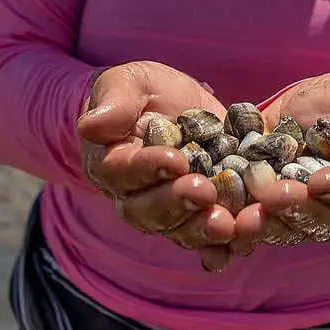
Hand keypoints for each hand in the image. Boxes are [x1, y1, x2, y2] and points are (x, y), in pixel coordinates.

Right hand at [77, 61, 237, 271]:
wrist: (177, 108)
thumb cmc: (145, 92)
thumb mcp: (131, 82)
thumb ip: (115, 100)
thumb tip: (90, 125)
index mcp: (112, 164)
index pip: (123, 172)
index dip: (148, 168)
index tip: (175, 159)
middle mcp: (136, 197)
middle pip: (149, 211)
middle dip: (177, 203)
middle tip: (203, 192)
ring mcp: (171, 212)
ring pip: (180, 230)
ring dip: (202, 230)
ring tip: (227, 224)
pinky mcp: (201, 216)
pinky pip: (208, 241)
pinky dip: (223, 248)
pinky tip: (240, 244)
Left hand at [231, 73, 329, 253]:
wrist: (289, 114)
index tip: (319, 180)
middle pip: (326, 219)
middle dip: (299, 209)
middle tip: (275, 196)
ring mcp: (302, 218)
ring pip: (291, 231)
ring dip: (269, 227)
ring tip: (246, 217)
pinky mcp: (268, 220)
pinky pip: (258, 234)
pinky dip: (242, 235)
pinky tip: (226, 228)